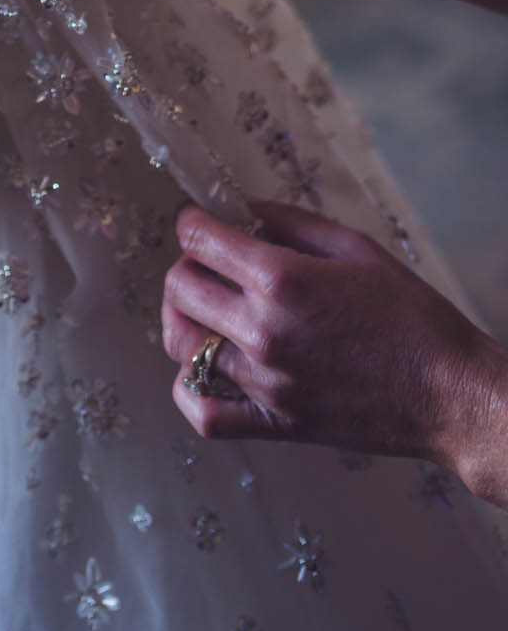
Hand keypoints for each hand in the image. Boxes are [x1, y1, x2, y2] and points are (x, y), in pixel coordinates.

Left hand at [163, 198, 507, 496]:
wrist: (450, 395)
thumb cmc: (412, 317)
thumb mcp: (355, 248)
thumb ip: (290, 222)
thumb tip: (241, 207)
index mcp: (282, 279)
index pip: (199, 239)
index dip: (193, 221)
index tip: (200, 220)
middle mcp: (263, 330)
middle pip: (180, 286)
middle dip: (188, 263)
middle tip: (211, 263)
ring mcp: (265, 381)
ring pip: (180, 343)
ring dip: (183, 318)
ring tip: (206, 309)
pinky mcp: (275, 423)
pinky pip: (203, 413)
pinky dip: (188, 389)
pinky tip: (205, 367)